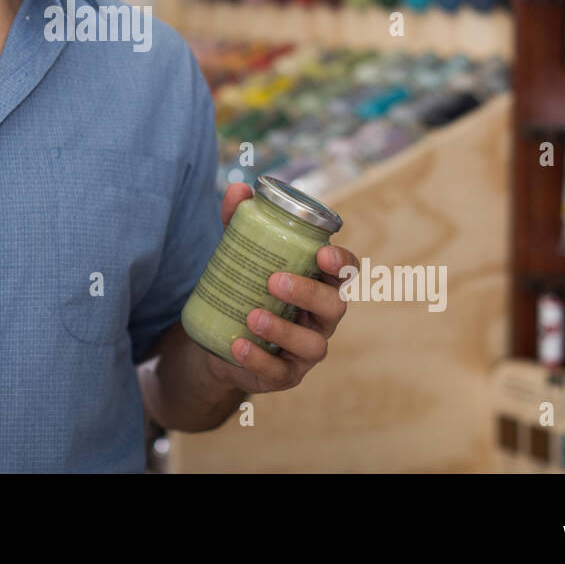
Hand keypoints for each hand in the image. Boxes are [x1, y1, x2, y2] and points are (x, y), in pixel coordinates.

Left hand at [200, 182, 358, 395]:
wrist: (218, 338)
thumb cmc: (245, 287)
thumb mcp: (240, 254)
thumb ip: (240, 223)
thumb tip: (239, 188)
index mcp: (319, 282)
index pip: (346, 272)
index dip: (343, 263)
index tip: (323, 253)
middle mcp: (321, 317)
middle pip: (334, 307)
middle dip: (309, 293)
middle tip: (274, 280)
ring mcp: (306, 350)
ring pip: (313, 345)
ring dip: (284, 329)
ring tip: (253, 315)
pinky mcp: (286, 375)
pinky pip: (280, 372)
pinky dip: (260, 359)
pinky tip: (239, 345)